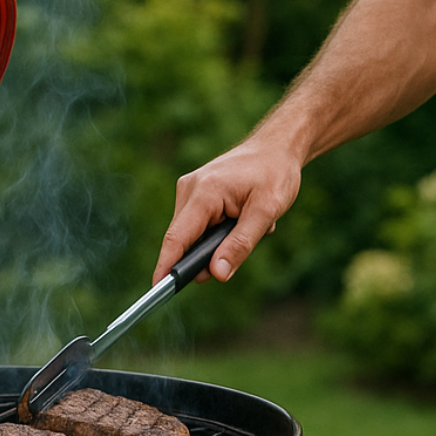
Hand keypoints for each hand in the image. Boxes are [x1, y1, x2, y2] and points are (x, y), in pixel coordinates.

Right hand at [152, 135, 303, 284]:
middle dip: (209, 254)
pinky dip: (219, 230)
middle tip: (243, 247)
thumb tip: (216, 274)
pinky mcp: (194, 194)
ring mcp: (189, 191)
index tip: (158, 289)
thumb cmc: (275, 173)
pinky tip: (240, 218)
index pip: (177, 237)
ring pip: (193, 234)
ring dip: (219, 240)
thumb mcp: (266, 212)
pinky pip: (199, 225)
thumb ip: (241, 244)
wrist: (276, 146)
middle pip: (185, 239)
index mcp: (204, 192)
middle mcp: (189, 190)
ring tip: (248, 223)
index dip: (166, 265)